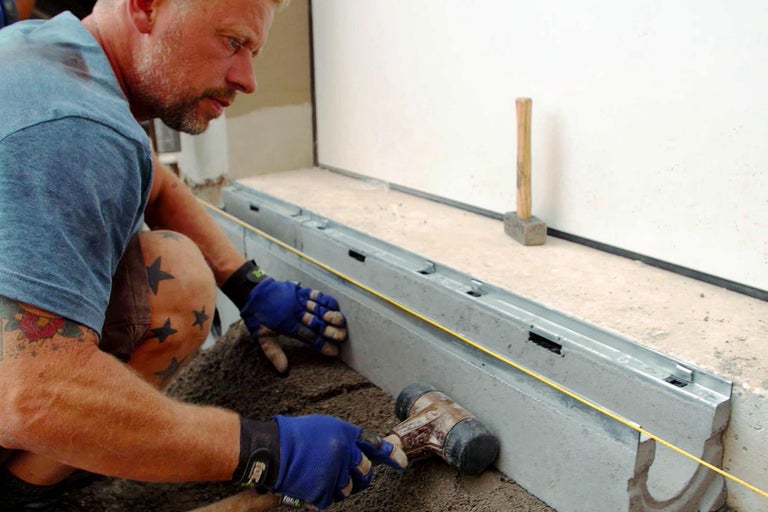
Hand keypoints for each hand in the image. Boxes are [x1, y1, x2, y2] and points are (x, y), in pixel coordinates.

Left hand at [240, 278, 346, 369]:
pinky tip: (335, 306)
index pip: (309, 337)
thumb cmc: (256, 317)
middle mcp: (295, 312)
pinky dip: (326, 300)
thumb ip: (274, 354)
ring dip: (332, 316)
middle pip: (317, 323)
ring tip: (342, 323)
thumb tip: (283, 371)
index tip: (334, 351)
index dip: (322, 345)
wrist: (251, 291)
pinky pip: (316, 294)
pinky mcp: (299, 291)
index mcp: (286, 325)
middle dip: (332, 331)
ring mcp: (298, 300)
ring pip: (319, 309)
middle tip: (342, 338)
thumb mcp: (261, 337)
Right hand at [273, 415, 406, 509]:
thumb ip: (345, 438)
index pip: (375, 444)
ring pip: (349, 488)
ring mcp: (336, 473)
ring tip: (318, 475)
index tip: (401, 462)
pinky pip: (331, 499)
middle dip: (361, 474)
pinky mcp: (324, 491)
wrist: (273, 451)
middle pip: (366, 470)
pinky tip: (309, 485)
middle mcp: (345, 453)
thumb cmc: (294, 436)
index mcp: (345, 433)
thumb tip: (362, 451)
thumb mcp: (324, 426)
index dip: (390, 454)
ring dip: (338, 485)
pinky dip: (321, 496)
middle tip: (348, 473)